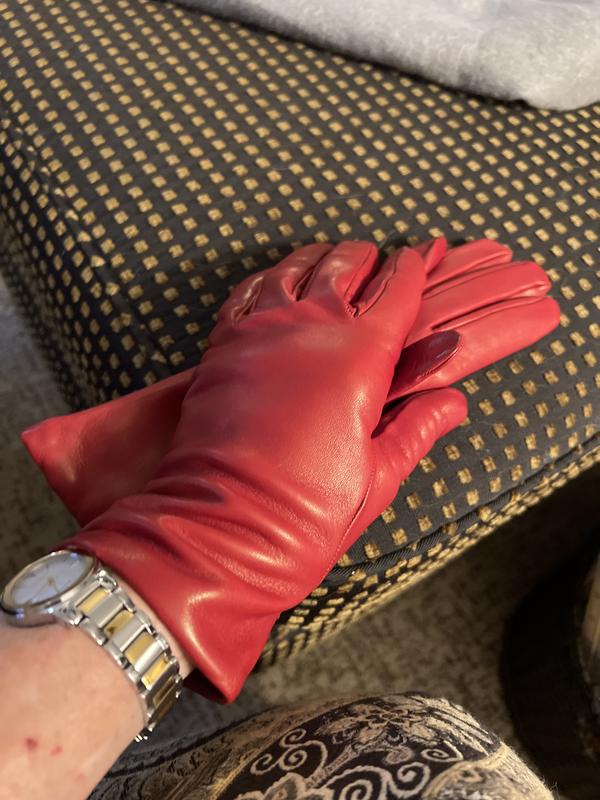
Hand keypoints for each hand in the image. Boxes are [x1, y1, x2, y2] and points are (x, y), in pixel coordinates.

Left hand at [22, 238, 558, 525]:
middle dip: (369, 257)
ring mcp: (261, 330)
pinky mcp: (222, 345)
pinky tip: (276, 279)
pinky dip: (269, 276)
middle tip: (382, 257)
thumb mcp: (379, 475)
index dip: (419, 264)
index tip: (430, 250)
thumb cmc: (306, 513)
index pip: (399, 288)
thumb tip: (451, 402)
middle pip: (346, 265)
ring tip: (332, 256)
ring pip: (295, 267)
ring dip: (320, 257)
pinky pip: (248, 289)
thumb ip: (417, 427)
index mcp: (362, 355)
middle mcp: (312, 327)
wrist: (223, 528)